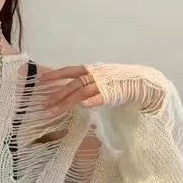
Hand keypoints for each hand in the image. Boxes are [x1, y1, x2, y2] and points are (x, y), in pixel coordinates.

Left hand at [39, 63, 169, 115]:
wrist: (142, 82)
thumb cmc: (119, 84)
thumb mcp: (99, 81)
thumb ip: (86, 86)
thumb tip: (70, 94)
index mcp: (92, 70)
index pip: (70, 71)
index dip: (55, 74)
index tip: (41, 79)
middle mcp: (95, 75)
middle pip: (72, 85)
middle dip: (57, 94)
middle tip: (44, 105)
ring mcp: (103, 84)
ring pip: (81, 93)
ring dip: (66, 102)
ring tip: (53, 112)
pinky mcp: (113, 93)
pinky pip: (100, 97)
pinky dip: (92, 101)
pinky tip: (83, 106)